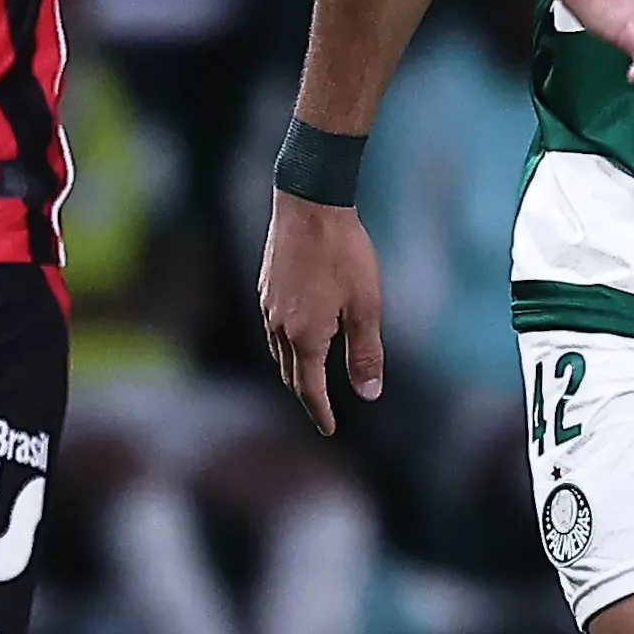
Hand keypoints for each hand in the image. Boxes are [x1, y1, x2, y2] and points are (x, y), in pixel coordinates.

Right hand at [258, 190, 385, 436]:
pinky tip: (298, 337)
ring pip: (279, 353)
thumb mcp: (366, 306)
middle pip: (291, 374)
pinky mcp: (264, 288)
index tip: (329, 429)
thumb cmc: (344, 254)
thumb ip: (366, 354)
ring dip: (295, 371)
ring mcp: (267, 307)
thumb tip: (368, 394)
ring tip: (310, 378)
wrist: (309, 205)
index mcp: (305, 337)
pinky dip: (286, 345)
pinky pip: (272, 329)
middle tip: (321, 409)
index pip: (310, 388)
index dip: (320, 411)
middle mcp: (279, 328)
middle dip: (307, 395)